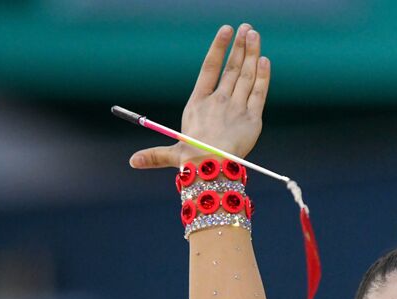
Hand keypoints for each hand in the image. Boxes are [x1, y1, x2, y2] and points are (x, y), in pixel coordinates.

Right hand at [129, 23, 269, 170]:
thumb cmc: (191, 161)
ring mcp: (236, 108)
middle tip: (247, 28)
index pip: (209, 68)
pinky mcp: (252, 119)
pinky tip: (265, 60)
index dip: (218, 47)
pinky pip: (259, 92)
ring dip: (252, 54)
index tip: (226, 30)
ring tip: (255, 35)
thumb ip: (156, 154)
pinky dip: (262, 76)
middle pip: (232, 69)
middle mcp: (218, 101)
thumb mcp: (172, 152)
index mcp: (198, 103)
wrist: (211, 170)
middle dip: (240, 47)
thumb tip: (132, 161)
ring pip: (247, 76)